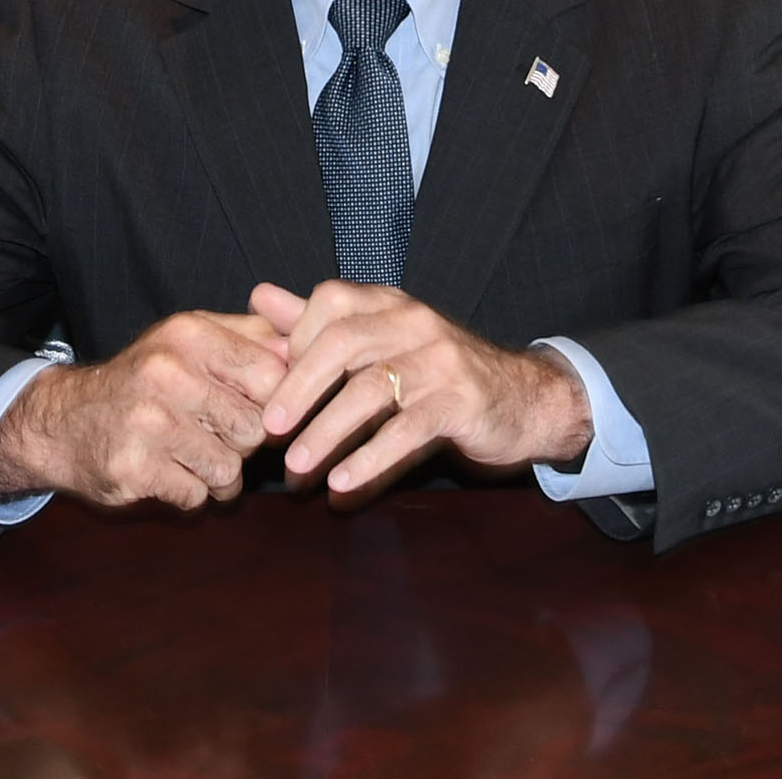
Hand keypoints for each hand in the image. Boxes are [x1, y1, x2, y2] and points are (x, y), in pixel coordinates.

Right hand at [0, 311, 289, 510]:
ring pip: (229, 470)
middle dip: (243, 443)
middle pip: (254, 429)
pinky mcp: (134, 468)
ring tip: (193, 458)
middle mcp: (167, 373)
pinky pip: (196, 496)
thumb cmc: (143, 380)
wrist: (64, 422)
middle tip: (217, 436)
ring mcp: (148, 423)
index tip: (259, 409)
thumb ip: (251, 337)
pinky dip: (189, 493)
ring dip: (219, 475)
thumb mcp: (189, 338)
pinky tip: (168, 473)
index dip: (275, 402)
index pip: (272, 376)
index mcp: (189, 335)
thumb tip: (310, 344)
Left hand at [251, 280, 592, 497]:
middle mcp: (414, 322)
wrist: (522, 399)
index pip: (330, 302)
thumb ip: (319, 324)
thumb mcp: (380, 343)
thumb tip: (259, 297)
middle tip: (268, 431)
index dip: (295, 341)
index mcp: (390, 304)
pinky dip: (370, 458)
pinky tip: (343, 483)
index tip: (271, 387)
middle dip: (299, 389)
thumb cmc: (436, 374)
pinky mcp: (462, 402)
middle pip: (344, 343)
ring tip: (297, 471)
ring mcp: (441, 360)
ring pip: (372, 390)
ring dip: (327, 433)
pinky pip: (408, 430)